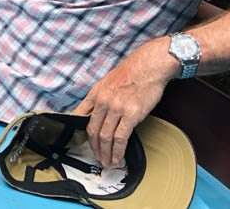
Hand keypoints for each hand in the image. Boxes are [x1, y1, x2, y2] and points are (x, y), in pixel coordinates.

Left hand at [72, 39, 174, 168]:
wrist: (148, 66)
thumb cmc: (130, 73)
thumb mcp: (106, 82)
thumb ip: (98, 98)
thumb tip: (92, 112)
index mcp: (95, 93)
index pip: (81, 117)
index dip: (81, 133)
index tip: (84, 144)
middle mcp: (103, 101)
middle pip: (93, 131)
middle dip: (94, 148)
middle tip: (97, 158)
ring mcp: (116, 108)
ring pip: (105, 137)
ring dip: (106, 153)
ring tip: (107, 162)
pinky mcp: (131, 114)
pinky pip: (121, 138)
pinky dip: (118, 151)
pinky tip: (118, 158)